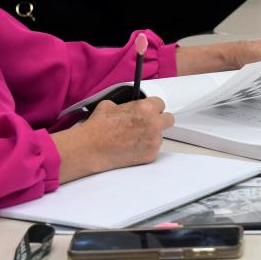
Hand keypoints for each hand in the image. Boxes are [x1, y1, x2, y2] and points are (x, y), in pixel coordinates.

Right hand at [52, 97, 173, 182]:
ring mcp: (153, 141)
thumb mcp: (110, 105)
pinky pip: (153, 149)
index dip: (153, 107)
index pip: (161, 103)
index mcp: (146, 108)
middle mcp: (154, 124)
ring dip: (151, 135)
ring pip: (160, 136)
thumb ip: (127, 105)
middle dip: (159, 120)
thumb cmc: (98, 128)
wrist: (92, 148)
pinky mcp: (150, 155)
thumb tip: (128, 107)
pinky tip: (132, 147)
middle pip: (168, 120)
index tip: (148, 111)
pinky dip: (145, 148)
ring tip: (134, 138)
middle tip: (148, 123)